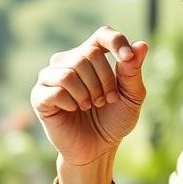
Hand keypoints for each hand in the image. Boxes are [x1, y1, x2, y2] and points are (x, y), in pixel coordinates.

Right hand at [30, 27, 148, 167]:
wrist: (97, 149)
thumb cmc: (114, 119)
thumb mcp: (131, 97)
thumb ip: (133, 71)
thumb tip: (142, 45)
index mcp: (91, 55)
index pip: (102, 34)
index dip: (115, 42)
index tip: (126, 58)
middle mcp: (68, 61)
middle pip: (88, 55)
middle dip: (104, 81)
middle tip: (105, 100)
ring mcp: (51, 77)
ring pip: (70, 71)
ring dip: (87, 93)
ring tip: (90, 106)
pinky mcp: (39, 96)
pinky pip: (56, 90)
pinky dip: (71, 103)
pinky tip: (73, 110)